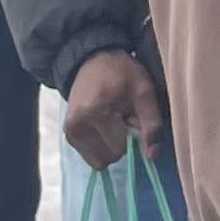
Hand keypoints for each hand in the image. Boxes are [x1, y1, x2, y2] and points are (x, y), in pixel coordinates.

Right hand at [64, 51, 164, 168]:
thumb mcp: (144, 92)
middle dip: (121, 141)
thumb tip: (151, 156)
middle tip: (122, 117)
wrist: (93, 60)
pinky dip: (101, 145)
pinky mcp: (68, 134)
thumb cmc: (123, 73)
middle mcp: (78, 125)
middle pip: (109, 156)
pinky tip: (102, 125)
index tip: (131, 115)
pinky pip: (90, 155)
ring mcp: (70, 131)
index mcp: (97, 112)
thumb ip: (151, 124)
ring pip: (99, 159)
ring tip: (112, 120)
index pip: (120, 148)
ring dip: (111, 144)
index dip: (132, 135)